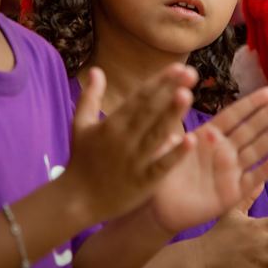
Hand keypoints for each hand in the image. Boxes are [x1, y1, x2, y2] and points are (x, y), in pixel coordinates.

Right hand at [64, 65, 196, 222]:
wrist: (76, 201)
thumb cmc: (81, 160)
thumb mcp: (80, 125)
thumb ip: (90, 96)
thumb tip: (96, 70)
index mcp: (112, 123)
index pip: (140, 98)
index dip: (159, 82)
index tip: (178, 67)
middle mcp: (124, 139)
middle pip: (150, 111)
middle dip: (170, 90)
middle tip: (191, 72)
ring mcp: (134, 160)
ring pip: (156, 134)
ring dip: (172, 114)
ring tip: (188, 95)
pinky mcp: (143, 182)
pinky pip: (161, 166)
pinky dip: (175, 154)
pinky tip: (191, 140)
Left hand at [149, 87, 267, 232]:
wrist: (160, 209)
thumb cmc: (160, 174)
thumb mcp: (162, 147)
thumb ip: (170, 126)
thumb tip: (174, 100)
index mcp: (209, 136)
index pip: (234, 115)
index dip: (251, 104)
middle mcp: (223, 151)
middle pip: (250, 129)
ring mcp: (230, 171)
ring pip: (256, 151)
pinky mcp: (232, 193)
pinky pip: (252, 180)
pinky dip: (265, 170)